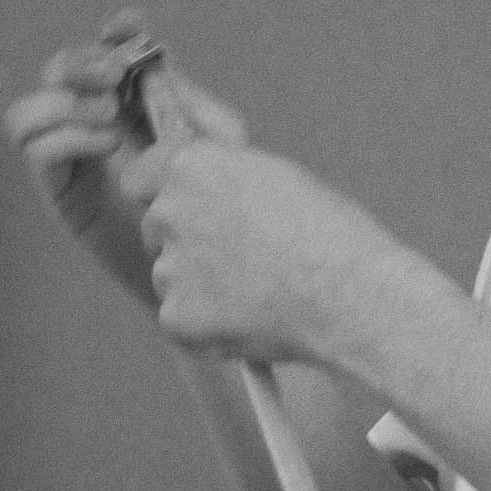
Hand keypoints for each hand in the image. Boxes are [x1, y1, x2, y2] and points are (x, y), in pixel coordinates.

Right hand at [5, 8, 247, 244]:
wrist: (200, 266)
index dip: (116, 32)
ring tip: (112, 119)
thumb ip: (191, 102)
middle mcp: (93, 124)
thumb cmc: (212, 209)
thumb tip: (159, 60)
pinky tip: (107, 145)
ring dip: (68, 102)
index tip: (126, 26)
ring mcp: (70, 157)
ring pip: (29, 108)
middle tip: (116, 74)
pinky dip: (67, 134)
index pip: (110, 53)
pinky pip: (36, 146)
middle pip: (58, 70)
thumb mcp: (216, 150)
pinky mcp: (60, 191)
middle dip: (83, 62)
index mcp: (134, 105)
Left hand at [118, 137, 456, 378]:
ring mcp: (170, 267)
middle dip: (187, 240)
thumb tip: (204, 175)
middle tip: (241, 256)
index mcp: (193, 166)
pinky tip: (250, 319)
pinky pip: (181, 319)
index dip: (164, 192)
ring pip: (171, 276)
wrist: (349, 293)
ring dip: (199, 284)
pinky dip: (207, 324)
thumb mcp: (275, 175)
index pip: (141, 176)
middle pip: (158, 227)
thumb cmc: (330, 232)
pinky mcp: (177, 316)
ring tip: (257, 291)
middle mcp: (170, 212)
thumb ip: (225, 174)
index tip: (189, 208)